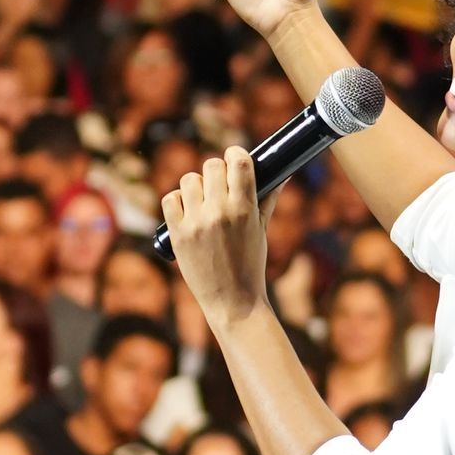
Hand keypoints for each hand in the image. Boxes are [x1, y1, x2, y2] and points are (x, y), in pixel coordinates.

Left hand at [160, 148, 267, 331]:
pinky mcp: (177, 234)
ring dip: (197, 185)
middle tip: (220, 183)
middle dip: (217, 171)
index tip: (234, 156)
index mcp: (244, 210)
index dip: (235, 153)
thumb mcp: (262, 231)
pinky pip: (170, 198)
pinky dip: (178, 200)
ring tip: (203, 199)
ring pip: (189, 179)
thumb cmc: (251, 265)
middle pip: (212, 165)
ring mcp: (196, 223)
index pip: (238, 162)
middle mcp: (219, 213)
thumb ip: (269, 198)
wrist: (232, 301)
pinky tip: (187, 210)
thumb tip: (283, 172)